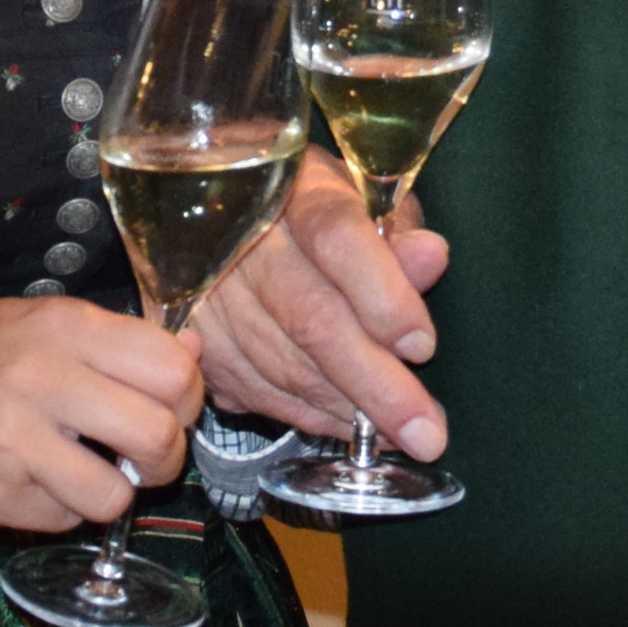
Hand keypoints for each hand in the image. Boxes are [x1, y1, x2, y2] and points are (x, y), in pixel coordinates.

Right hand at [0, 295, 205, 532]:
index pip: (172, 370)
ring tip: (81, 470)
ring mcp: (12, 441)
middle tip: (141, 455)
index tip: (168, 406)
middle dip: (163, 458)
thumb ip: (115, 340)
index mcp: (62, 326)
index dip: (185, 397)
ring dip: (108, 492)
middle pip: (158, 435)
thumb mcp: (36, 323)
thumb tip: (194, 353)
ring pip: (115, 496)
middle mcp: (40, 378)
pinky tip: (30, 480)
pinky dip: (58, 509)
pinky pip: (63, 520)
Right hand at [195, 151, 453, 458]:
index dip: (383, 296)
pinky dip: (308, 415)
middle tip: (426, 433)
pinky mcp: (195, 338)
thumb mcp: (363, 199)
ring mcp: (209, 291)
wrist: (219, 210)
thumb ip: (398, 232)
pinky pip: (255, 390)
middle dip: (375, 384)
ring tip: (398, 436)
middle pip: (312, 318)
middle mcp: (243, 239)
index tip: (422, 346)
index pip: (338, 239)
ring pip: (283, 365)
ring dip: (346, 409)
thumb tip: (432, 256)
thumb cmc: (312, 208)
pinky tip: (348, 425)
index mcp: (296, 190)